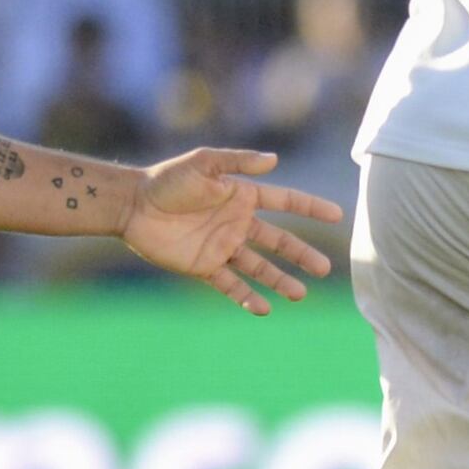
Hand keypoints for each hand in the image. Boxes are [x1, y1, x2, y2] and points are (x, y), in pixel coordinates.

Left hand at [121, 147, 344, 315]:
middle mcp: (237, 223)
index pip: (285, 203)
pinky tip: (264, 308)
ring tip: (300, 295)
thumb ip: (238, 163)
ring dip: (280, 280)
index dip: (311, 208)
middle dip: (302, 255)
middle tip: (324, 268)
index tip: (337, 215)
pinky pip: (231, 285)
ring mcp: (222, 247)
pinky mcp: (204, 267)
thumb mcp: (204, 163)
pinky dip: (247, 297)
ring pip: (260, 267)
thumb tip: (274, 160)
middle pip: (279, 242)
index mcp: (242, 197)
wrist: (132, 206)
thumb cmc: (167, 179)